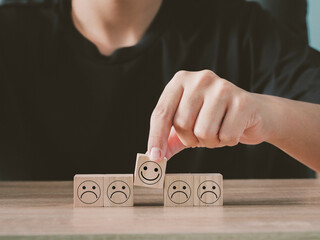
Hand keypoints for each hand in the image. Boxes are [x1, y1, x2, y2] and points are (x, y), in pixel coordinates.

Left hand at [147, 70, 273, 160]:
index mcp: (181, 80)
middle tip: (202, 134)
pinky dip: (228, 141)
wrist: (253, 113)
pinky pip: (226, 136)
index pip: (161, 112)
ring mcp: (223, 88)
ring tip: (218, 130)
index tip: (154, 157)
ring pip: (203, 132)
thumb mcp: (187, 125)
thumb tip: (152, 156)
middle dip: (191, 138)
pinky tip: (233, 129)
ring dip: (210, 141)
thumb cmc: (215, 118)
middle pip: (182, 124)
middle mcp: (200, 79)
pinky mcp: (243, 101)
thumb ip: (169, 138)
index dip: (156, 137)